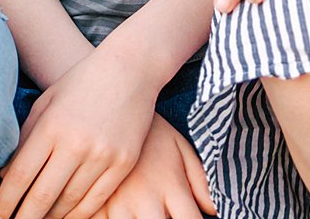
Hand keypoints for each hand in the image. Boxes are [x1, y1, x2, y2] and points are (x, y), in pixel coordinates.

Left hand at [0, 50, 157, 218]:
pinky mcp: (123, 163)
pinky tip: (66, 218)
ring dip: (50, 218)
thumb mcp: (47, 102)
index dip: (4, 204)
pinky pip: (96, 200)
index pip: (19, 177)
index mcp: (51, 127)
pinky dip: (78, 215)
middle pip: (41, 197)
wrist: (130, 69)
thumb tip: (6, 178)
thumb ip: (25, 138)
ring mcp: (101, 156)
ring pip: (69, 203)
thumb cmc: (81, 83)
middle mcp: (75, 144)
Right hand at [92, 116, 215, 218]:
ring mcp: (117, 204)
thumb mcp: (181, 149)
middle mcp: (145, 199)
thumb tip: (214, 211)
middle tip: (163, 213)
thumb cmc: (152, 132)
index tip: (188, 217)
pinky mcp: (94, 204)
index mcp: (170, 186)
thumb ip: (200, 182)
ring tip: (141, 211)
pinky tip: (121, 212)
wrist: (113, 101)